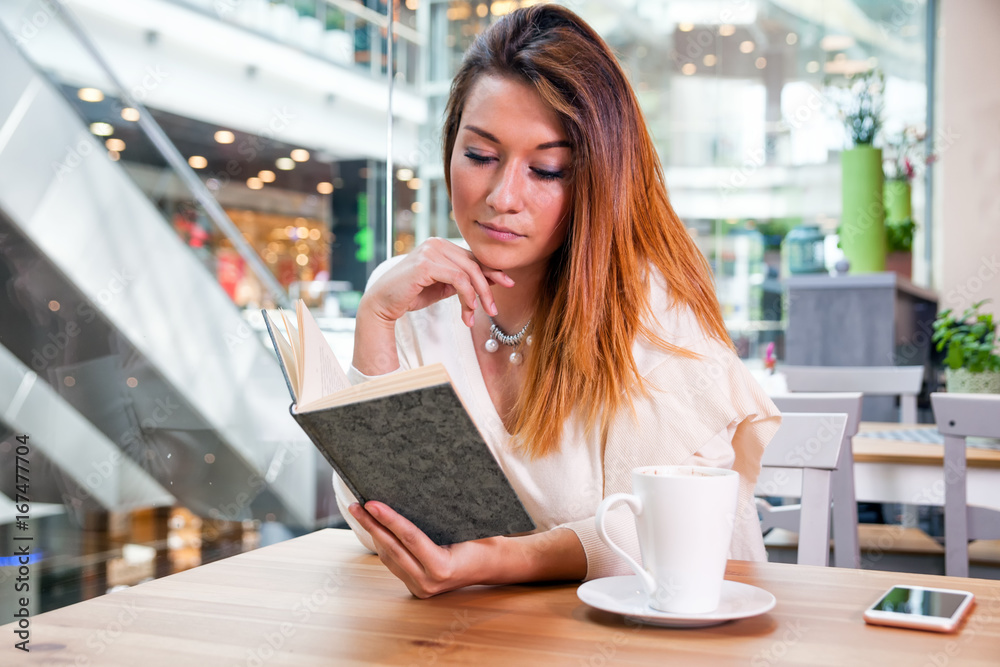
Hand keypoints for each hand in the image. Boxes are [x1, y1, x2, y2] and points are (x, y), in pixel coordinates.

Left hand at [347, 500, 501, 597]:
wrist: (492, 565)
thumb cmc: (483, 540)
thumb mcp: (466, 526)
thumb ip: (438, 519)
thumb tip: (410, 495)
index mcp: (442, 567)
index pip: (409, 538)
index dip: (388, 519)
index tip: (371, 503)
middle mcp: (428, 582)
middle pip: (392, 548)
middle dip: (372, 525)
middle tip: (356, 506)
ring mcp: (421, 588)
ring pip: (389, 558)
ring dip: (375, 535)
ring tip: (362, 514)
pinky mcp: (417, 588)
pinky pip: (395, 565)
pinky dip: (385, 546)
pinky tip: (377, 530)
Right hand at [361, 238, 513, 329]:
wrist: (383, 302)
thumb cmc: (412, 294)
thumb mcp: (443, 286)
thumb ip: (462, 281)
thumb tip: (490, 280)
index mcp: (441, 245)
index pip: (472, 257)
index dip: (491, 271)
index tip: (508, 283)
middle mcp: (437, 243)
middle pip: (473, 264)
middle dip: (488, 287)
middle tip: (494, 309)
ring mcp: (431, 251)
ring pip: (468, 273)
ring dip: (477, 296)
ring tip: (478, 315)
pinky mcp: (426, 263)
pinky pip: (458, 279)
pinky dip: (467, 295)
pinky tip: (468, 310)